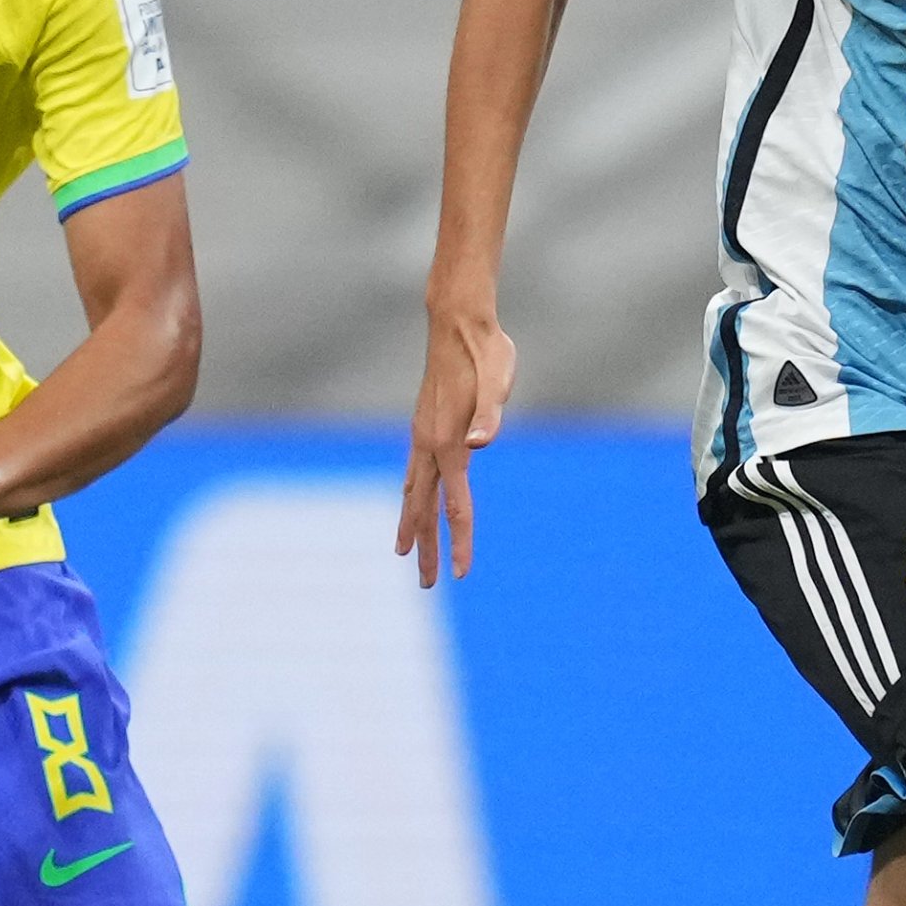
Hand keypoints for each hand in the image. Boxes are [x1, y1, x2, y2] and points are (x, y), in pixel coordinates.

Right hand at [397, 309, 519, 585]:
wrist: (457, 320)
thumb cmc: (485, 350)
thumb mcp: (499, 379)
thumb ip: (490, 413)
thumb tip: (480, 444)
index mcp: (449, 443)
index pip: (456, 506)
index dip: (460, 541)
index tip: (460, 574)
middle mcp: (429, 443)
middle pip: (426, 509)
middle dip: (428, 549)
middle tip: (428, 585)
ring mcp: (422, 434)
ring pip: (412, 492)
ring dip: (412, 525)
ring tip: (406, 553)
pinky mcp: (424, 424)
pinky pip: (413, 471)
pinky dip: (410, 496)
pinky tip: (410, 501)